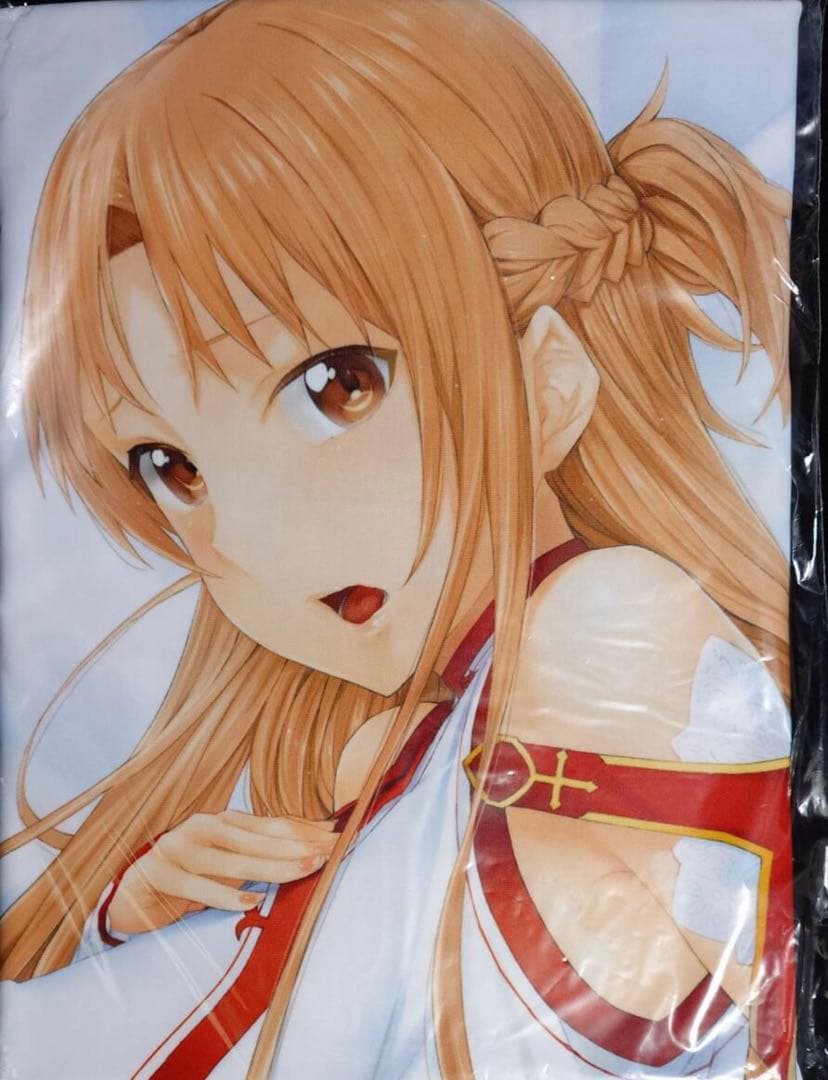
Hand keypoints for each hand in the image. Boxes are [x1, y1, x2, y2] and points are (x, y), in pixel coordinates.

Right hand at [107, 810, 336, 934]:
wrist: (130, 892)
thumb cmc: (189, 875)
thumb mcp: (227, 861)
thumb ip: (260, 853)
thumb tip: (314, 847)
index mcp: (223, 820)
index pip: (273, 824)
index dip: (306, 831)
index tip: (339, 839)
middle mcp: (204, 827)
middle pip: (260, 839)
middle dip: (298, 847)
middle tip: (330, 855)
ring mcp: (181, 848)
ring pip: (235, 860)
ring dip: (273, 867)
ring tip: (303, 871)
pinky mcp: (161, 874)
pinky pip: (200, 887)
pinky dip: (227, 896)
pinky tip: (250, 902)